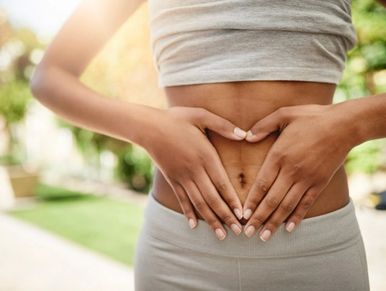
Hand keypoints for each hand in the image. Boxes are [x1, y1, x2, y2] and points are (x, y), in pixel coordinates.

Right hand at [143, 106, 247, 239]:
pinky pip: (182, 199)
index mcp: (205, 155)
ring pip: (198, 203)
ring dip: (211, 220)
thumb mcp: (201, 115)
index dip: (232, 200)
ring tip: (221, 235)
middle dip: (226, 216)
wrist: (148, 127)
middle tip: (238, 232)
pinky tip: (193, 225)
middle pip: (213, 198)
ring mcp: (182, 177)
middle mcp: (194, 170)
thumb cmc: (176, 119)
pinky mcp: (172, 179)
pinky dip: (188, 213)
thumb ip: (223, 125)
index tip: (242, 215)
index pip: (222, 183)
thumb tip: (243, 134)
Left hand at [241, 103, 354, 240]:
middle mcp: (292, 171)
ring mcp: (307, 179)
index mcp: (279, 155)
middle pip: (272, 200)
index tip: (243, 215)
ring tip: (264, 237)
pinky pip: (306, 203)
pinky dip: (298, 216)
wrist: (343, 124)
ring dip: (275, 222)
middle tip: (248, 233)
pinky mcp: (320, 182)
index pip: (261, 184)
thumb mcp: (284, 114)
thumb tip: (246, 137)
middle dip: (259, 218)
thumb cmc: (311, 117)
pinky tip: (290, 228)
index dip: (252, 201)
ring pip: (288, 205)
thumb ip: (263, 126)